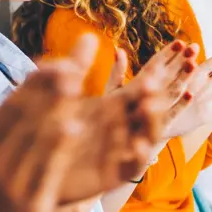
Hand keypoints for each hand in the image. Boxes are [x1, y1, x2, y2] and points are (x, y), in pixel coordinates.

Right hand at [0, 50, 85, 211]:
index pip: (12, 103)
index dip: (36, 80)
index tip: (58, 59)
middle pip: (28, 113)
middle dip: (52, 85)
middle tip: (74, 61)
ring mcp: (11, 179)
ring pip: (37, 136)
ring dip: (56, 106)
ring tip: (75, 82)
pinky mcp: (29, 200)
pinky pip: (46, 168)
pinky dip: (59, 147)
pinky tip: (76, 128)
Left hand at [59, 39, 184, 202]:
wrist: (37, 168)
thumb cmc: (49, 129)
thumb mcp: (62, 96)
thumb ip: (76, 68)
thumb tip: (91, 38)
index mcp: (116, 104)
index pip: (144, 85)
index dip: (157, 71)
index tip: (173, 55)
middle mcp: (124, 124)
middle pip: (152, 106)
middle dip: (161, 92)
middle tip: (161, 78)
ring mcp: (123, 148)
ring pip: (148, 134)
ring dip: (152, 120)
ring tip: (147, 106)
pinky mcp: (115, 173)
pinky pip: (132, 165)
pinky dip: (138, 155)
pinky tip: (137, 145)